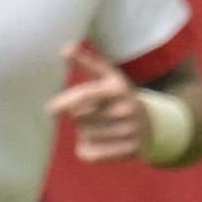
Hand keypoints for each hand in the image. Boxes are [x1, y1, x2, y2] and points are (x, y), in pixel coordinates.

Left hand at [48, 42, 148, 162]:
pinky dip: (87, 150)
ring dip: (85, 132)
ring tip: (103, 125)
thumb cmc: (118, 97)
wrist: (152, 124)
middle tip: (93, 112)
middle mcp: (126, 106)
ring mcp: (129, 129)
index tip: (50, 110)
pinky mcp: (129, 150)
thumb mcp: (108, 76)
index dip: (65, 102)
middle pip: (78, 117)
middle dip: (78, 115)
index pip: (85, 94)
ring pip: (84, 135)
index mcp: (117, 86)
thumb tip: (65, 48)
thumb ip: (86, 62)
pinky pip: (89, 153)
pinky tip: (103, 142)